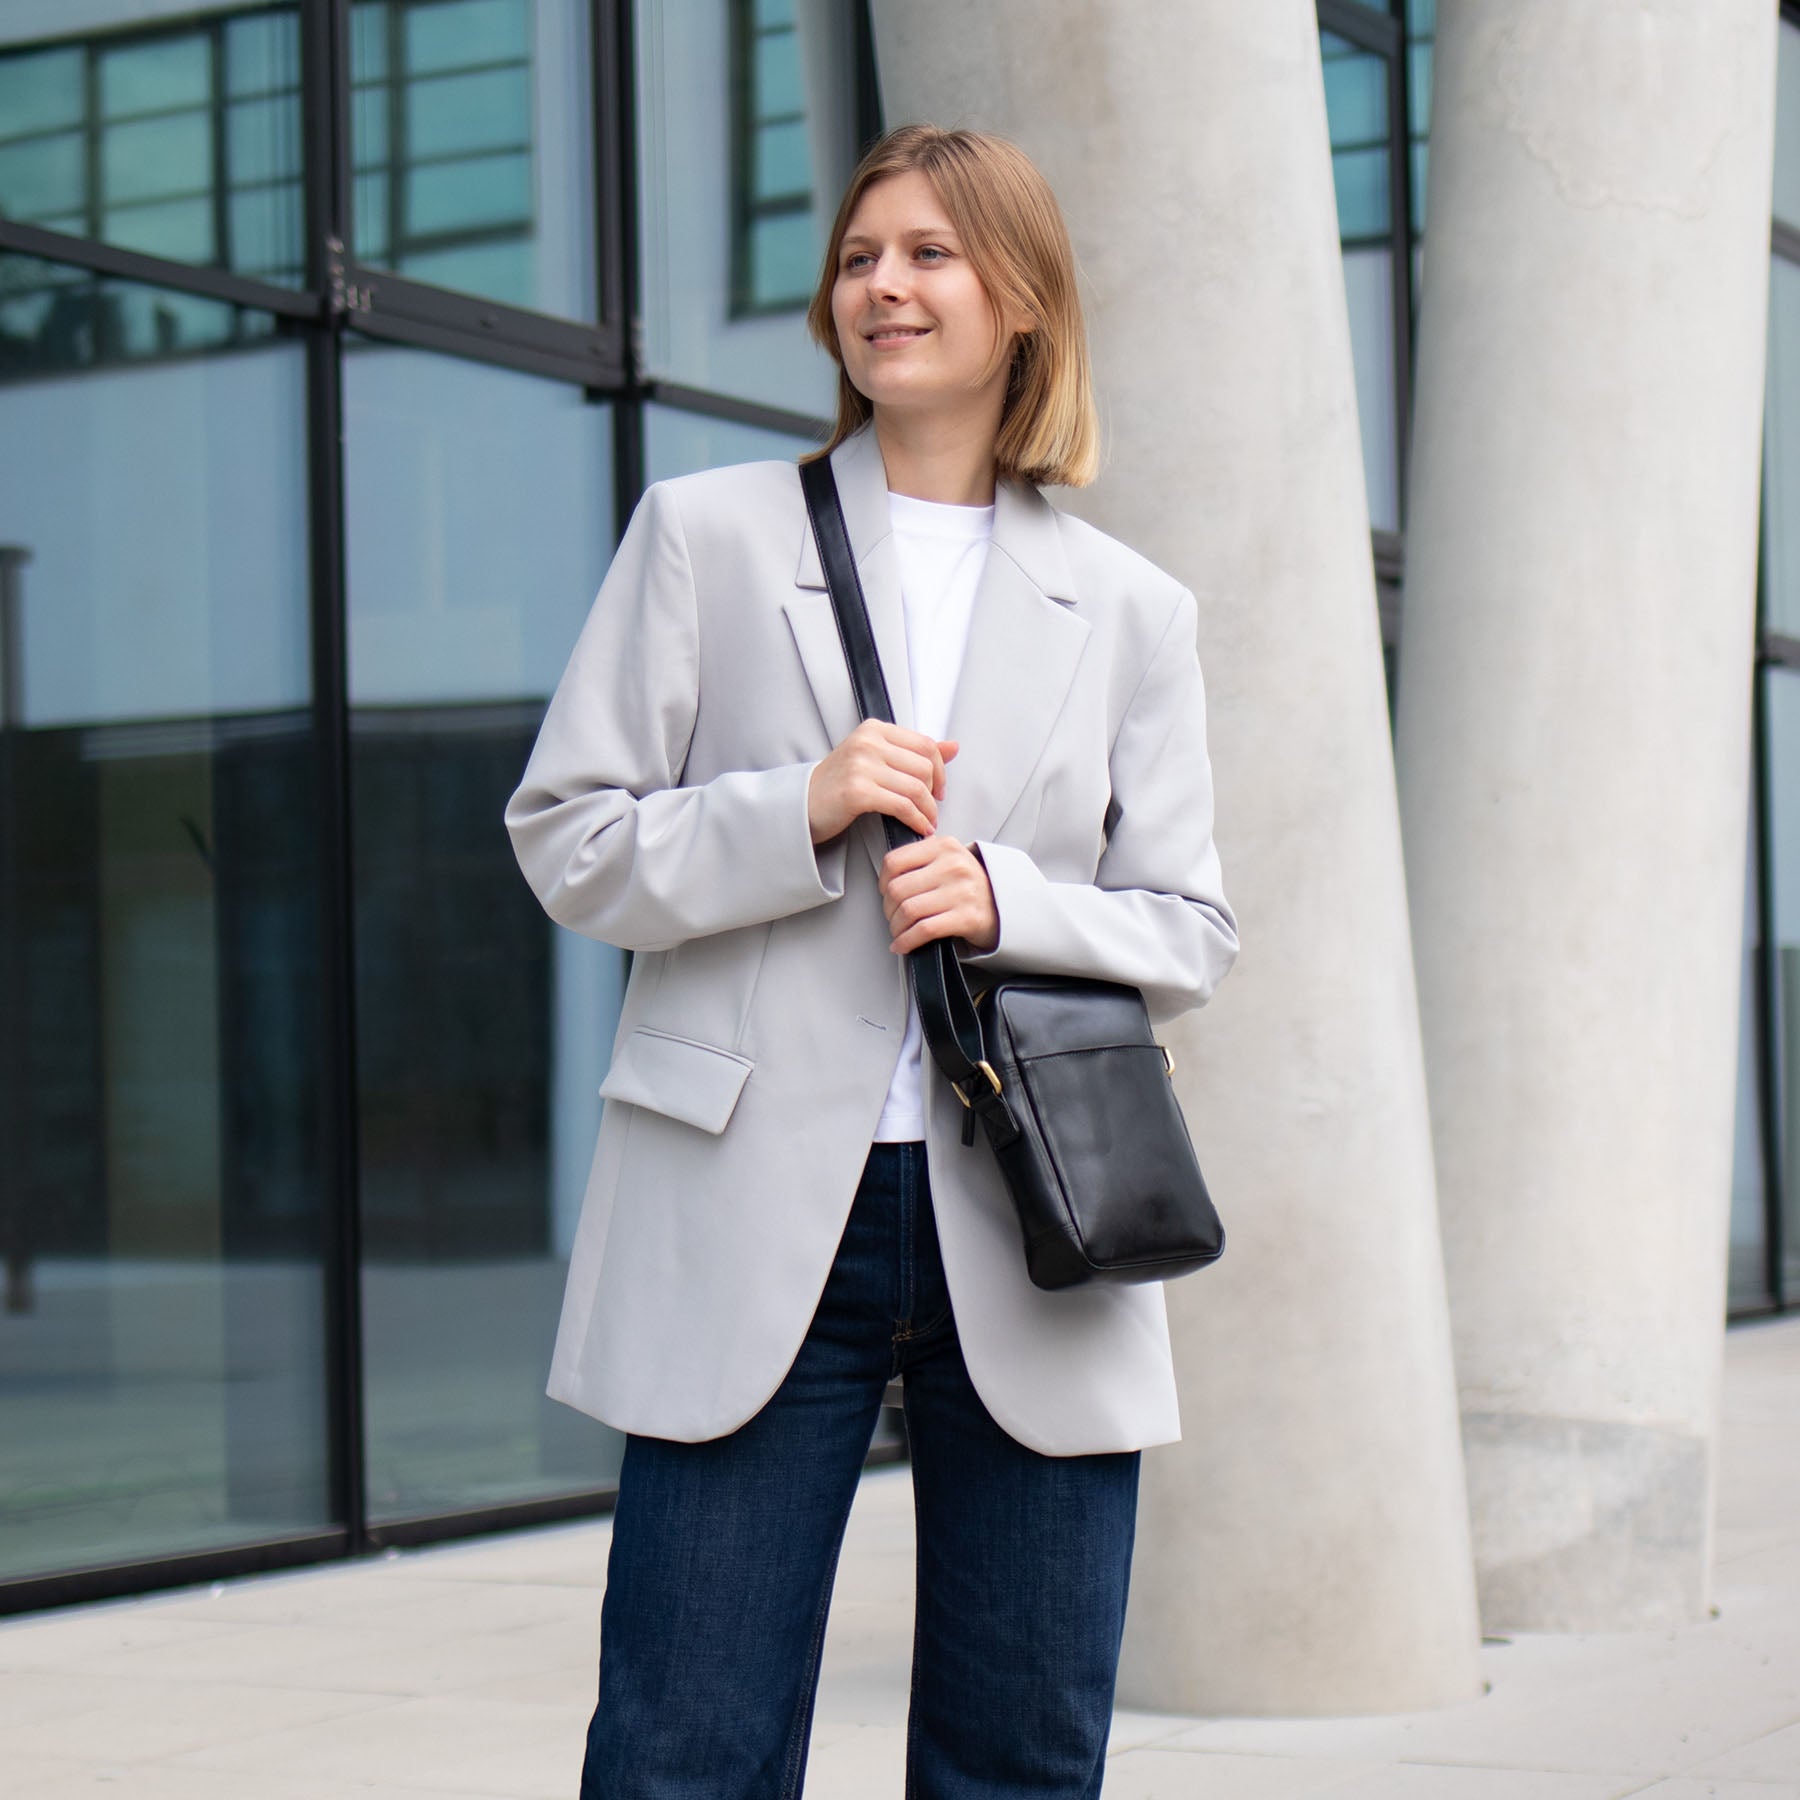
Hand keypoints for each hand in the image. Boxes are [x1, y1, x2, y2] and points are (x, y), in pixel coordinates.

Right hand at [808, 721, 958, 843]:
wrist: (804, 805)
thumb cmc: (840, 784)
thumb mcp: (877, 759)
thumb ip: (914, 752)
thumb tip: (953, 746)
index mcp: (874, 729)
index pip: (925, 744)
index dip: (940, 770)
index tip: (939, 788)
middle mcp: (867, 742)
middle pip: (924, 766)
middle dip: (933, 793)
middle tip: (931, 809)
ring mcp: (861, 765)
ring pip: (916, 787)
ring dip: (928, 810)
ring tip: (927, 821)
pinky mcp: (857, 791)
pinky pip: (902, 806)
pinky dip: (916, 820)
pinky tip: (919, 828)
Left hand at [879, 835, 998, 955]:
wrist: (1003, 905)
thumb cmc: (968, 884)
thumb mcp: (948, 858)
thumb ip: (921, 857)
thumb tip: (887, 875)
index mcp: (945, 846)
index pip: (895, 861)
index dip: (882, 881)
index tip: (884, 892)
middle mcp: (954, 866)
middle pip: (898, 889)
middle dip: (888, 908)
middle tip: (892, 916)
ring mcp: (962, 892)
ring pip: (908, 911)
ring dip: (896, 927)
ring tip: (898, 931)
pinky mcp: (967, 917)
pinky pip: (924, 930)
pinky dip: (907, 941)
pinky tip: (903, 945)